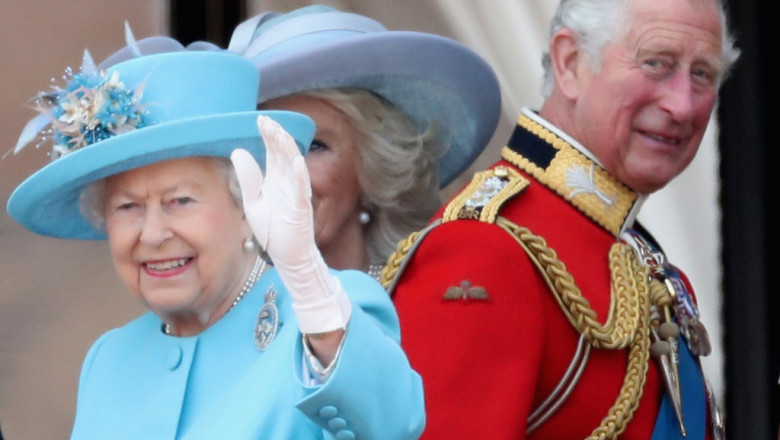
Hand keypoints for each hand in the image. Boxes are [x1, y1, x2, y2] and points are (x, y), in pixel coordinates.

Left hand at [231, 115, 350, 333]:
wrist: (288, 257)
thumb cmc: (273, 231)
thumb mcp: (253, 202)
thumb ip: (248, 178)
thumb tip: (238, 151)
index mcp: (276, 181)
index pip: (273, 152)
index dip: (268, 135)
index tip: (260, 118)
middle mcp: (288, 184)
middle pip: (283, 154)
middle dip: (276, 136)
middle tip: (266, 120)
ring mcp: (296, 195)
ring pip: (294, 166)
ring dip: (287, 149)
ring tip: (279, 133)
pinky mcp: (301, 209)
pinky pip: (301, 190)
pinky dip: (299, 175)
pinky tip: (294, 161)